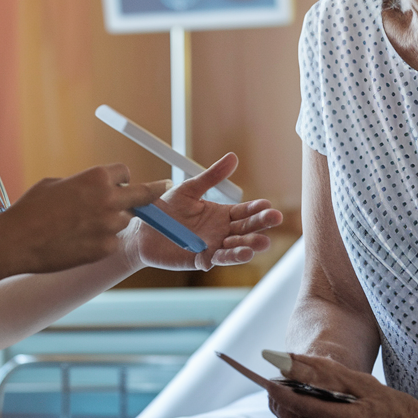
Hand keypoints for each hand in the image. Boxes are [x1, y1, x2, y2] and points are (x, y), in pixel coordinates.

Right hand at [0, 164, 167, 274]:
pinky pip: (111, 242)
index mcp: (97, 177)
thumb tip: (92, 188)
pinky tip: (77, 242)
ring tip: (82, 227)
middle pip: (144, 194)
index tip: (123, 183)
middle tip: (165, 187)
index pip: (125, 173)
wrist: (17, 241)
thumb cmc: (31, 209)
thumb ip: (82, 184)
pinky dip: (101, 242)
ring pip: (123, 221)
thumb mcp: (56, 184)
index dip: (121, 179)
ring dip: (112, 222)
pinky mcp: (105, 249)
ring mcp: (109, 226)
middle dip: (154, 191)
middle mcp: (109, 199)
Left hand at [122, 153, 283, 270]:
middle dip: (261, 224)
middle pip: (246, 228)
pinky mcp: (202, 259)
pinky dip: (232, 256)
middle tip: (275, 219)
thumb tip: (233, 157)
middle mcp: (221, 231)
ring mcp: (214, 246)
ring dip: (251, 244)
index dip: (257, 208)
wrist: (143, 230)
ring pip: (237, 246)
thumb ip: (211, 176)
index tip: (268, 205)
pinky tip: (244, 253)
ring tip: (264, 242)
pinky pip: (220, 258)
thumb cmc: (166, 209)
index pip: (245, 211)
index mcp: (221, 213)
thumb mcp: (189, 189)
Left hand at [266, 353, 417, 417]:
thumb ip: (324, 372)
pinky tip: (299, 408)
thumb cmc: (390, 403)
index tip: (267, 381)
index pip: (306, 408)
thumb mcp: (360, 381)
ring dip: (287, 415)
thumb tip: (291, 361)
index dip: (283, 394)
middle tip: (271, 385)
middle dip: (280, 405)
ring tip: (282, 394)